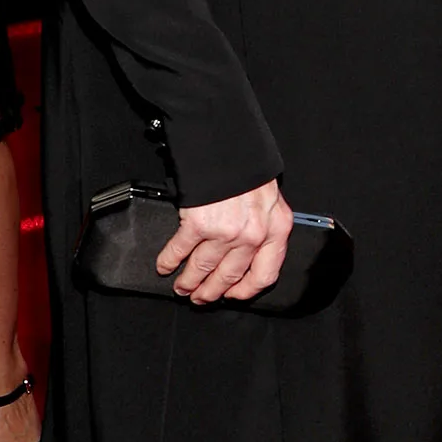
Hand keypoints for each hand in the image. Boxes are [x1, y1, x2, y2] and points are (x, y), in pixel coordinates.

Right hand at [156, 179, 293, 304]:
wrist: (228, 145)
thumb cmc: (248, 169)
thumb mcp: (270, 200)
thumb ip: (264, 226)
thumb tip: (249, 254)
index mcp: (276, 229)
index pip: (265, 274)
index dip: (246, 290)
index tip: (234, 295)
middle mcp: (254, 235)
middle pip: (231, 276)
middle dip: (212, 291)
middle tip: (201, 297)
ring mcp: (226, 232)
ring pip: (204, 268)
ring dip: (189, 282)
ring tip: (181, 287)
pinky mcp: (199, 224)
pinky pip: (181, 251)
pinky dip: (169, 260)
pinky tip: (165, 265)